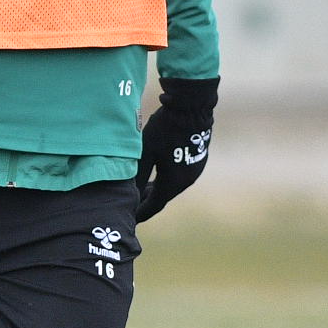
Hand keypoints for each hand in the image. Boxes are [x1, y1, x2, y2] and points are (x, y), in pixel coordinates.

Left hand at [132, 75, 216, 221]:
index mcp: (172, 183)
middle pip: (163, 197)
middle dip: (147, 201)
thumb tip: (130, 194)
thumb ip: (138, 175)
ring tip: (141, 188)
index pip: (153, 206)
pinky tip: (158, 172)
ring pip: (172, 186)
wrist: (191, 109)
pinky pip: (180, 176)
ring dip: (157, 188)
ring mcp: (194, 171)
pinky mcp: (198, 160)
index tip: (130, 218)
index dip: (140, 213)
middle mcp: (186, 181)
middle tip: (132, 204)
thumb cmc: (165, 130)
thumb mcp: (146, 153)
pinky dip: (167, 178)